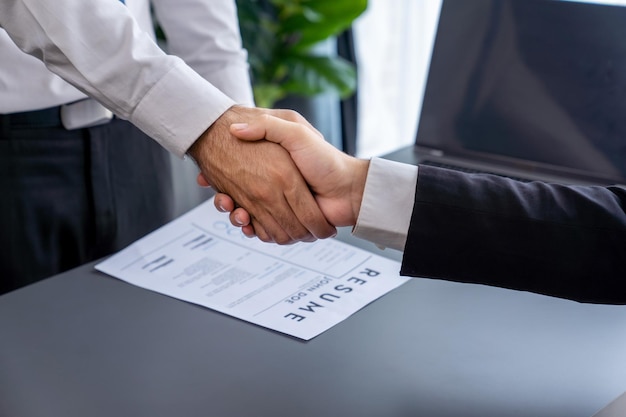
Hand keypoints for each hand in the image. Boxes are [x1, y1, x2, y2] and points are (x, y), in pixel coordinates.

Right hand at [207, 114, 369, 236]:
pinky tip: (246, 223)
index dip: (221, 178)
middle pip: (238, 196)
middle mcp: (273, 187)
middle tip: (222, 197)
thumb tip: (237, 129)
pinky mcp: (285, 224)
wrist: (348, 188)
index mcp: (272, 168)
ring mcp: (278, 206)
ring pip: (246, 214)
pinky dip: (252, 230)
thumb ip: (267, 126)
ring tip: (235, 211)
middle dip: (226, 200)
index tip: (208, 178)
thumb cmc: (324, 158)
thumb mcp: (294, 130)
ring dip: (236, 216)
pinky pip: (261, 230)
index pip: (238, 173)